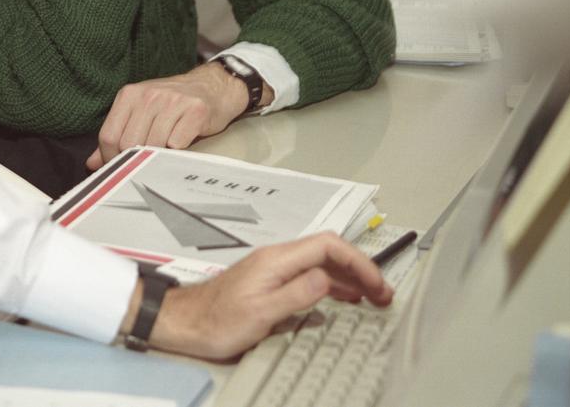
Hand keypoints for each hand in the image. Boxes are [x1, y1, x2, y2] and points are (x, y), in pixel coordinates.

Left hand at [86, 63, 251, 169]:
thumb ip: (117, 135)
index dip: (111, 159)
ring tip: (164, 153)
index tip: (120, 168)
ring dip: (158, 156)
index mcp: (130, 95)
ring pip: (153, 145)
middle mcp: (148, 95)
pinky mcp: (195, 111)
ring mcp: (172, 102)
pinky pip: (177, 144)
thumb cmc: (173, 104)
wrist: (213, 86)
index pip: (109, 136)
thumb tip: (93, 163)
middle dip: (134, 161)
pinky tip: (181, 145)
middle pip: (129, 143)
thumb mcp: (141, 112)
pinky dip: (177, 152)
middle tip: (145, 165)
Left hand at [149, 233, 393, 359]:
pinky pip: (310, 276)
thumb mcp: (260, 313)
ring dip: (349, 277)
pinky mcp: (270, 282)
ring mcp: (273, 269)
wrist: (186, 323)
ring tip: (373, 298)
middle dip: (360, 268)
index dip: (359, 261)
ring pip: (321, 263)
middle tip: (383, 294)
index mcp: (276, 260)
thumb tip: (327, 279)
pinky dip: (334, 285)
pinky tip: (344, 299)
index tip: (377, 284)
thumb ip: (295, 294)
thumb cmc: (217, 321)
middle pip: (328, 251)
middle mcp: (276, 259)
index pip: (328, 246)